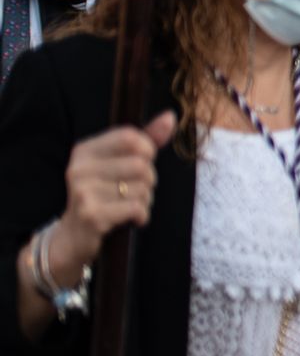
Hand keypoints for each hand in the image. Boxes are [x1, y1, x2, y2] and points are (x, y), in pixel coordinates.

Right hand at [52, 112, 176, 272]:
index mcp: (85, 151)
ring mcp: (83, 192)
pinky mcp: (91, 214)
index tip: (144, 162)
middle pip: (141, 165)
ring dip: (145, 200)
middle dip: (149, 180)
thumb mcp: (119, 164)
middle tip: (135, 191)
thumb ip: (145, 141)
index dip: (148, 150)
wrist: (73, 237)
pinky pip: (136, 208)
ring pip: (142, 188)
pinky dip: (142, 215)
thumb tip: (170, 117)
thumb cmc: (103, 195)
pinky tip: (130, 219)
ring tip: (128, 205)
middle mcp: (79, 168)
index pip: (130, 137)